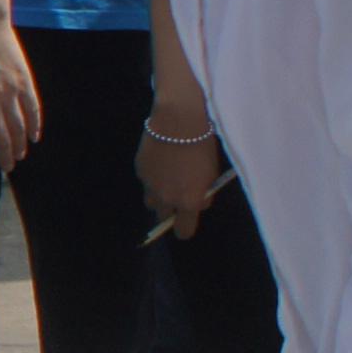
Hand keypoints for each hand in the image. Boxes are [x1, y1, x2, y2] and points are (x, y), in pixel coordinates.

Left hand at [0, 12, 41, 176]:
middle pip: (0, 140)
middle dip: (3, 158)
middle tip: (6, 169)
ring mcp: (9, 92)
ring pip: (18, 129)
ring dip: (19, 146)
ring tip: (19, 156)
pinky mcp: (23, 81)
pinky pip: (32, 110)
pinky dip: (34, 126)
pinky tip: (33, 137)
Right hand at [136, 116, 226, 237]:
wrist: (179, 121)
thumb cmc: (203, 146)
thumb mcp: (211, 173)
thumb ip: (203, 192)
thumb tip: (198, 200)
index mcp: (189, 202)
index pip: (184, 231)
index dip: (185, 227)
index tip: (188, 218)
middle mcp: (167, 199)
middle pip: (163, 219)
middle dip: (171, 210)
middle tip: (178, 194)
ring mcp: (150, 186)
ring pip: (151, 201)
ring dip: (159, 196)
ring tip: (168, 177)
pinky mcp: (140, 171)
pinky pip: (146, 182)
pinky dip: (153, 176)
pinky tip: (161, 159)